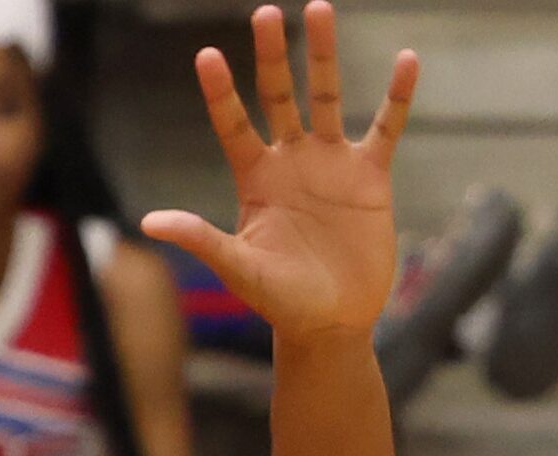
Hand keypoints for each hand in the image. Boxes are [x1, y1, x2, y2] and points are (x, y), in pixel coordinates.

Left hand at [142, 2, 417, 344]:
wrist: (332, 323)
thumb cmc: (281, 302)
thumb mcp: (239, 270)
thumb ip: (201, 239)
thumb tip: (150, 222)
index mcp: (256, 179)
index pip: (234, 125)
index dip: (221, 93)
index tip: (206, 55)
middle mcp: (291, 161)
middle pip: (278, 95)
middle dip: (271, 56)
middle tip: (265, 13)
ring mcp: (331, 163)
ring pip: (326, 97)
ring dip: (324, 56)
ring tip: (319, 9)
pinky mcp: (370, 176)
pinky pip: (385, 127)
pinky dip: (397, 96)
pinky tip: (407, 60)